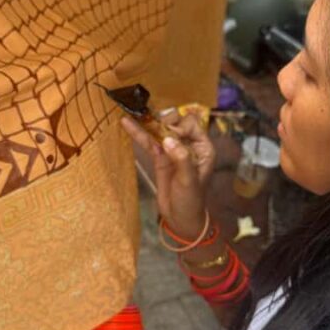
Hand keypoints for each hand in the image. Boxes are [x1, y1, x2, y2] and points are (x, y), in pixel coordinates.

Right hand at [120, 109, 215, 239]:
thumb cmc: (191, 200)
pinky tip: (126, 123)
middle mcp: (188, 144)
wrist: (180, 218)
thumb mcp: (189, 180)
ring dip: (147, 122)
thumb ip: (181, 158)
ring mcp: (172, 150)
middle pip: (174, 123)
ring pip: (159, 130)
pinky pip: (149, 141)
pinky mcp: (159, 157)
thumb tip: (168, 139)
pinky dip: (139, 133)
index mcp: (202, 147)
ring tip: (133, 111)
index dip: (178, 127)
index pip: (191, 124)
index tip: (168, 138)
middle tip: (154, 129)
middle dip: (163, 122)